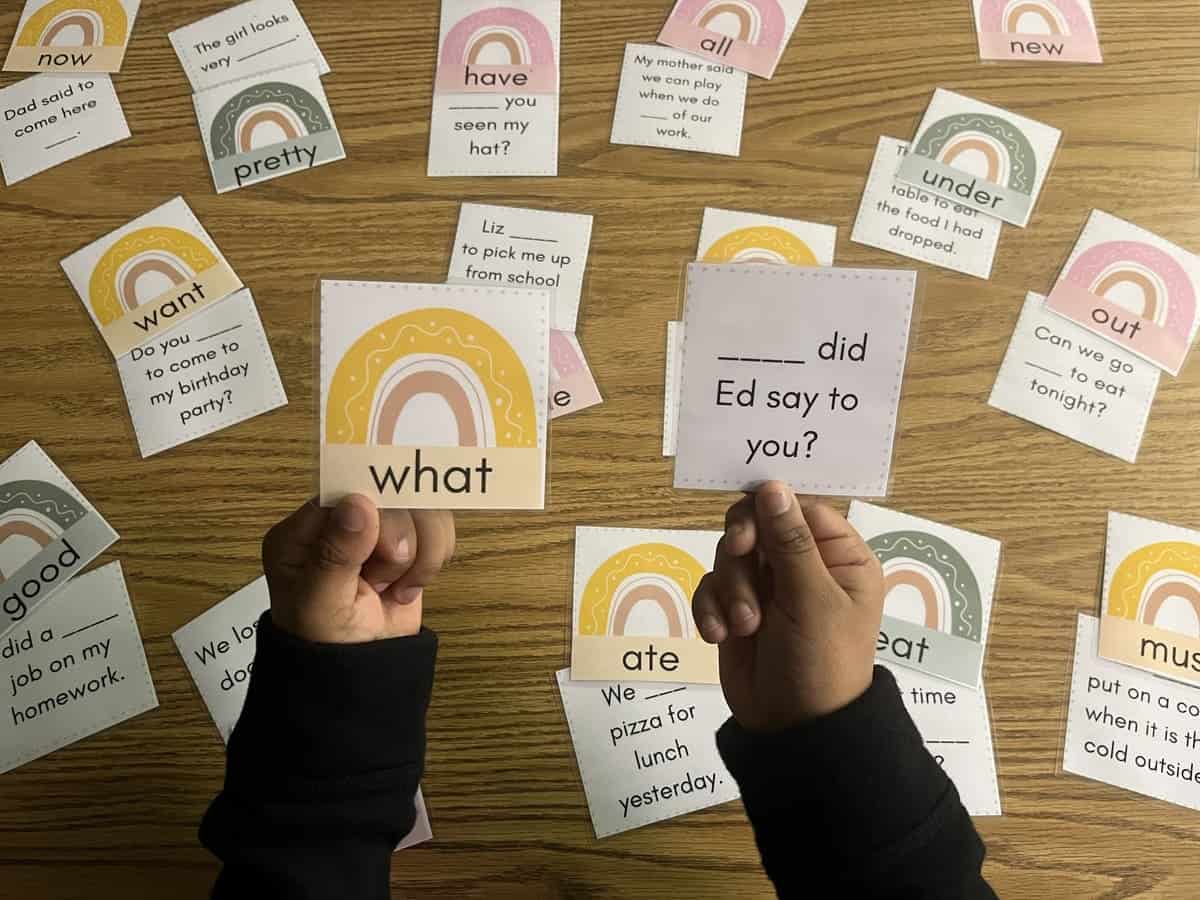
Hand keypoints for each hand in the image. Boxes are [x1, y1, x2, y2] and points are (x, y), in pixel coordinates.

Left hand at [262, 495, 455, 643]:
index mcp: (303, 531)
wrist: (362, 678)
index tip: (383, 546)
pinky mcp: (409, 542)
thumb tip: (359, 502)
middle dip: (400, 540)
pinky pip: (438, 524)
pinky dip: (434, 556)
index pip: (344, 488)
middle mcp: (340, 523)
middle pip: (391, 492)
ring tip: (398, 589)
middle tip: (382, 580)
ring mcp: (377, 532)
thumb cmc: (327, 645)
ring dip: (422, 551)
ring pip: (422, 506)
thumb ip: (336, 554)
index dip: (374, 508)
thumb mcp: (321, 605)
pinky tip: (410, 586)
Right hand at [692, 482, 883, 731]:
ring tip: (745, 626)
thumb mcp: (811, 600)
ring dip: (731, 588)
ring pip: (731, 554)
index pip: (799, 507)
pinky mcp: (736, 608)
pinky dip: (712, 607)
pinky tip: (720, 635)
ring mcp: (767, 587)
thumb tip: (773, 485)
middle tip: (741, 555)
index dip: (770, 508)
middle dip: (744, 548)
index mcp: (839, 556)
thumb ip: (790, 541)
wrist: (795, 731)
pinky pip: (711, 586)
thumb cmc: (820, 662)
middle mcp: (803, 564)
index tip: (750, 527)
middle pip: (757, 522)